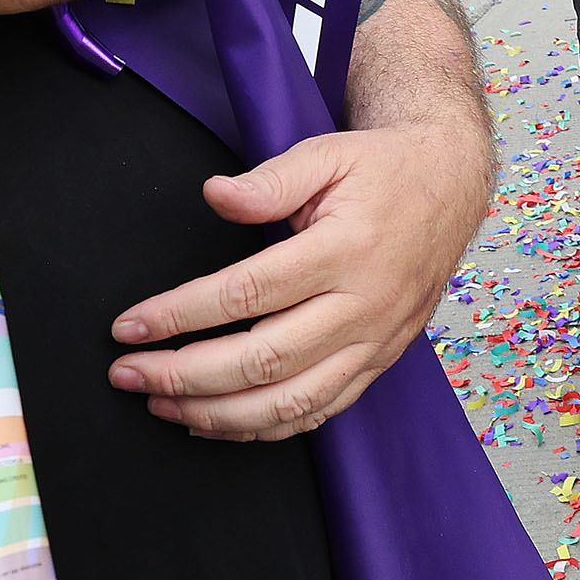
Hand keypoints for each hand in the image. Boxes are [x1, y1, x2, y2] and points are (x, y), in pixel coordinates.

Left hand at [104, 118, 488, 438]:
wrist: (452, 185)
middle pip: (264, 360)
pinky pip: (322, 410)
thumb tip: (215, 196)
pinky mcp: (381, 358)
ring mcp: (376, 339)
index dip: (181, 315)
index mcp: (348, 248)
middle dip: (185, 375)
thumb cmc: (384, 169)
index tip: (130, 327)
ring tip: (162, 405)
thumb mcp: (329, 153)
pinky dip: (267, 426)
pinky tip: (219, 421)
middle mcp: (365, 303)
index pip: (249, 293)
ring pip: (292, 400)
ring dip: (218, 413)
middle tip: (128, 374)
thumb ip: (270, 179)